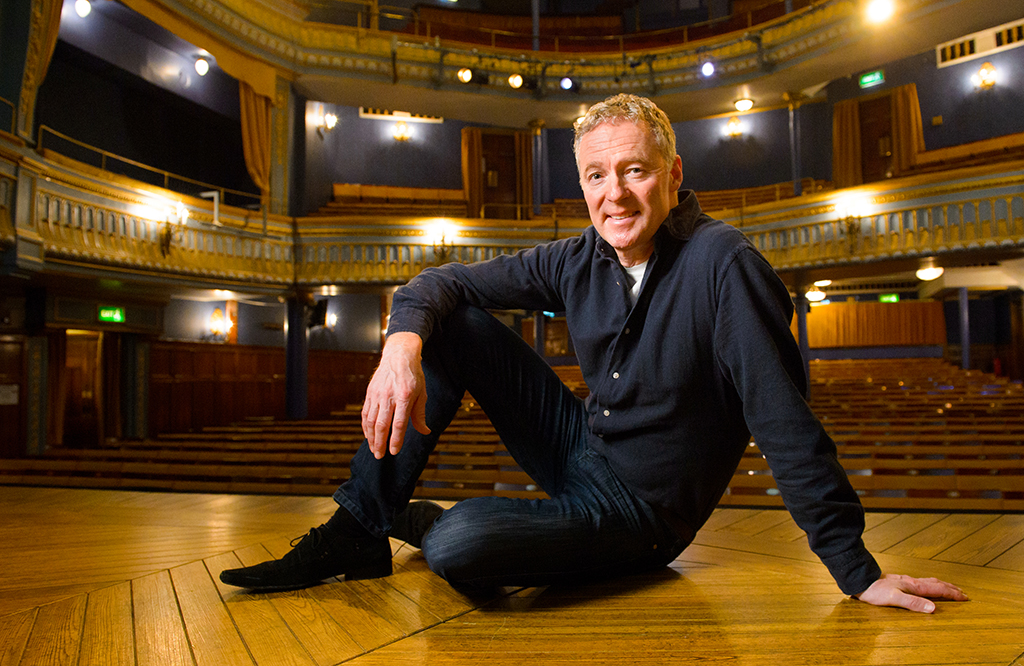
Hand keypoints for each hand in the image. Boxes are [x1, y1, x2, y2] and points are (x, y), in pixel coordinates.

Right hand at [361, 332, 430, 458]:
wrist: (399, 355)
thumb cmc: (413, 375)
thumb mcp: (422, 393)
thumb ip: (420, 414)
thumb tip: (425, 431)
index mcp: (404, 396)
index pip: (399, 423)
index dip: (396, 439)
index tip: (394, 451)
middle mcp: (388, 396)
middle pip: (382, 424)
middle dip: (380, 443)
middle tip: (380, 456)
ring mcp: (377, 394)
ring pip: (371, 420)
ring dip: (371, 437)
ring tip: (374, 449)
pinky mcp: (370, 393)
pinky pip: (365, 413)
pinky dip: (365, 427)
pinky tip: (368, 435)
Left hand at [854, 573, 967, 612]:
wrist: (860, 579)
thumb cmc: (874, 590)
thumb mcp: (894, 598)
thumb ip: (913, 603)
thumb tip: (932, 608)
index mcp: (914, 586)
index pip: (938, 590)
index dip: (952, 594)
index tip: (965, 598)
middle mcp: (912, 582)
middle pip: (936, 584)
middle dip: (951, 588)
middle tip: (963, 593)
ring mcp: (905, 581)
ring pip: (928, 581)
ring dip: (941, 585)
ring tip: (948, 588)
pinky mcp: (898, 581)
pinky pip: (920, 582)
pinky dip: (929, 584)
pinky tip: (924, 586)